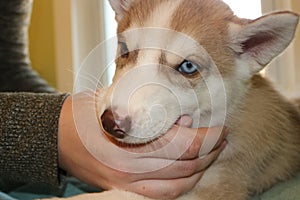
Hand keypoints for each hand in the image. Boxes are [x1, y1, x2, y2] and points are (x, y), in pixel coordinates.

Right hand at [58, 91, 226, 198]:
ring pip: (178, 187)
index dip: (208, 137)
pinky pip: (162, 196)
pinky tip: (191, 172)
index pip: (183, 146)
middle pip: (185, 168)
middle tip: (221, 139)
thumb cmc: (85, 114)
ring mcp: (125, 185)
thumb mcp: (116, 101)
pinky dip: (182, 185)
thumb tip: (185, 120)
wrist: (57, 137)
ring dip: (200, 171)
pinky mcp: (122, 191)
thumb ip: (151, 110)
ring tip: (211, 154)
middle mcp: (128, 171)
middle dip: (210, 153)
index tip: (220, 127)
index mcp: (127, 144)